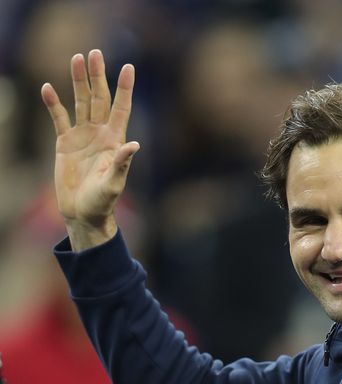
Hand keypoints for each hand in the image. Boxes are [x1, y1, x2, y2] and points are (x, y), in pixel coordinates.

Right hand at [41, 50, 138, 250]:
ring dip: (78, 81)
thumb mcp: (114, 183)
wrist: (84, 213)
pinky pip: (58, 118)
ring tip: (76, 58)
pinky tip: (48, 87)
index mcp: (115, 140)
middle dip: (97, 75)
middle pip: (99, 98)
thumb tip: (134, 145)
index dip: (125, 88)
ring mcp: (82, 136)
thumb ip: (122, 164)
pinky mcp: (64, 143)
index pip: (121, 108)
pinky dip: (53, 103)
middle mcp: (100, 133)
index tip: (129, 66)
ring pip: (80, 102)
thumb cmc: (103, 201)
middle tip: (94, 53)